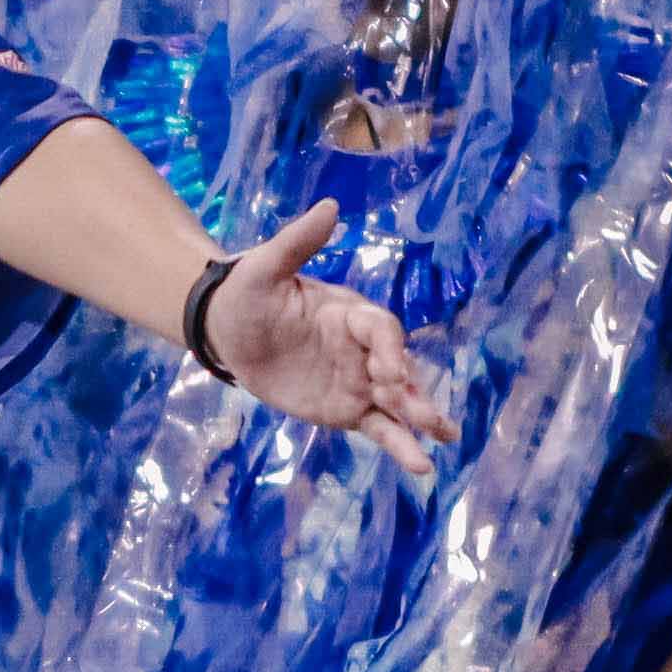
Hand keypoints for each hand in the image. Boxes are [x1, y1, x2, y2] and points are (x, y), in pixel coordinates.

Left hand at [204, 202, 457, 462]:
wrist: (228, 329)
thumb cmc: (248, 293)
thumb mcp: (266, 265)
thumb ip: (298, 242)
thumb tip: (329, 206)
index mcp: (351, 314)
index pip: (381, 330)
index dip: (390, 349)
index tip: (389, 370)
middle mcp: (364, 349)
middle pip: (399, 370)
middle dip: (414, 392)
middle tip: (427, 416)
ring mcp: (359, 382)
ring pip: (397, 403)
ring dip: (420, 420)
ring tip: (443, 439)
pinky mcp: (347, 410)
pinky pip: (379, 429)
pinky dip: (399, 445)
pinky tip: (420, 465)